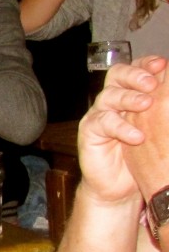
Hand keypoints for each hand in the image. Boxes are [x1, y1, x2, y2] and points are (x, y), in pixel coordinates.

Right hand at [76, 57, 165, 204]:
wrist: (118, 187)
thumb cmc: (142, 157)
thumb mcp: (159, 130)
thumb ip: (164, 111)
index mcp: (131, 94)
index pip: (135, 70)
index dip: (146, 64)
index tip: (162, 64)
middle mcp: (114, 100)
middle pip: (117, 75)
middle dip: (135, 75)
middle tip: (151, 84)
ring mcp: (100, 114)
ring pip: (109, 95)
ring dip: (128, 97)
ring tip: (146, 104)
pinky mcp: (90, 130)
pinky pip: (102, 122)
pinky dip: (121, 127)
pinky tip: (137, 136)